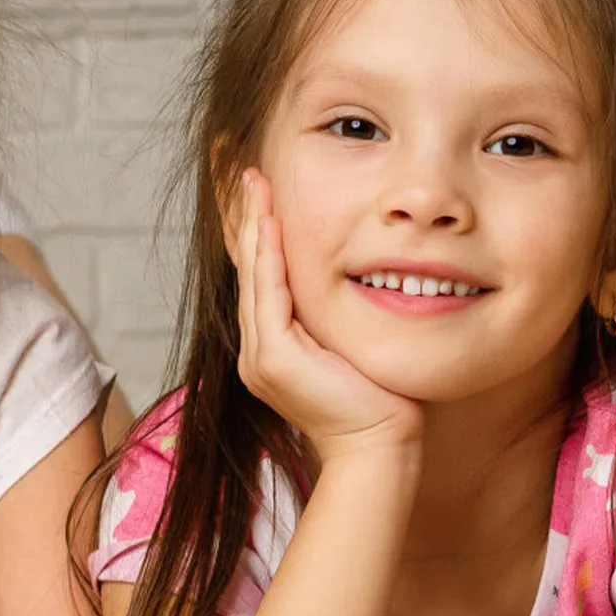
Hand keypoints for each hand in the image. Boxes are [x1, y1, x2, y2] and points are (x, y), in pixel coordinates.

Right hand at [235, 169, 421, 462]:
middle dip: (243, 216)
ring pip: (253, 276)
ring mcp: (260, 356)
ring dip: (253, 225)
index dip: (254, 229)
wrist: (378, 448)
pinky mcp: (273, 359)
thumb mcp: (352, 346)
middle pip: (246, 268)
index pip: (259, 275)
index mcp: (272, 348)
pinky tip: (269, 222)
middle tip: (238, 167)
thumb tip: (366, 274)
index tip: (253, 185)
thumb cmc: (378, 402)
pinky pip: (268, 295)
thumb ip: (340, 315)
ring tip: (251, 180)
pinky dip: (268, 256)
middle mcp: (257, 350)